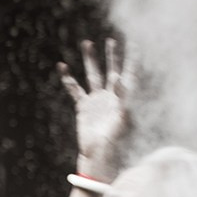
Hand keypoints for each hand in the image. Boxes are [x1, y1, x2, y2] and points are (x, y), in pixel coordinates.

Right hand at [57, 38, 128, 177]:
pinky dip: (68, 78)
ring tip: (87, 43)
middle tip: (112, 41)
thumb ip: (121, 97)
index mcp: (123, 99)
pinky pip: (75, 89)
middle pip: (111, 70)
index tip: (134, 43)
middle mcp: (110, 96)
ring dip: (90, 59)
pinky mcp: (84, 106)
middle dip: (112, 56)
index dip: (132, 60)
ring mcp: (96, 100)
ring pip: (93, 75)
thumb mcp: (121, 118)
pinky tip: (62, 67)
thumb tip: (117, 78)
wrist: (99, 155)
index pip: (129, 75)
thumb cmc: (114, 141)